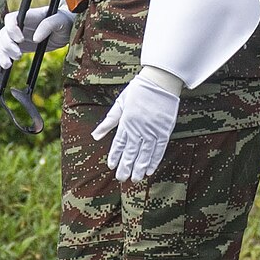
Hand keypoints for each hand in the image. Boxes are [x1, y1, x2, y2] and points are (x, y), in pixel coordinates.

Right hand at [0, 4, 74, 73]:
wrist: (66, 30)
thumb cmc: (64, 21)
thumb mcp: (60, 21)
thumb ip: (48, 25)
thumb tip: (35, 38)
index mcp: (28, 16)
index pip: (11, 19)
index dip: (11, 29)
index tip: (20, 39)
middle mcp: (20, 26)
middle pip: (4, 33)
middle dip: (7, 45)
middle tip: (18, 56)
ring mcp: (17, 37)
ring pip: (1, 44)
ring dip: (2, 54)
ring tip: (8, 65)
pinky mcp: (19, 47)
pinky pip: (5, 53)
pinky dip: (0, 61)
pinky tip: (0, 69)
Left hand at [91, 67, 180, 182]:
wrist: (160, 81)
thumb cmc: (138, 90)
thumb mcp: (120, 103)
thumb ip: (108, 122)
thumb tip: (95, 135)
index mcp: (126, 122)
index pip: (119, 144)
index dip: (115, 156)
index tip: (112, 166)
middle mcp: (138, 129)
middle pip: (131, 152)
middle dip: (126, 167)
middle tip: (122, 178)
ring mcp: (152, 130)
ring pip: (145, 154)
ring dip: (139, 167)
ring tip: (135, 179)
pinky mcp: (164, 131)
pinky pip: (159, 149)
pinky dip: (154, 160)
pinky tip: (150, 170)